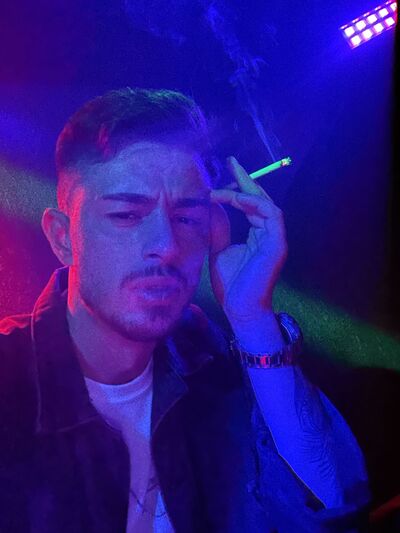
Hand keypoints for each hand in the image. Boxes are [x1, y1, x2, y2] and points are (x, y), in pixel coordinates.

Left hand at [209, 156, 287, 325]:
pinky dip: (256, 204)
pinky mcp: (278, 244)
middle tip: (231, 162)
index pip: (250, 204)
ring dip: (246, 192)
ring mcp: (275, 238)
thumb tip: (212, 207)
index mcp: (257, 234)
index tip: (223, 173)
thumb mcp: (218, 250)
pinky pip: (272, 215)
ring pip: (267, 203)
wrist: (240, 308)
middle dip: (246, 179)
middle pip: (260, 198)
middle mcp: (268, 233)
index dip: (238, 187)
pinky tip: (237, 200)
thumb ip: (218, 229)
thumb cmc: (231, 284)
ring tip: (224, 189)